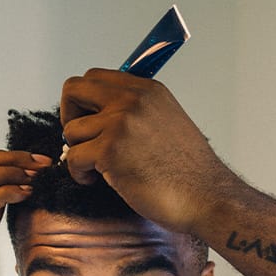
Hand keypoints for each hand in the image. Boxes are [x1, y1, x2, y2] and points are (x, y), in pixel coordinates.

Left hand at [61, 69, 232, 233]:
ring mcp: (120, 123)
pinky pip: (74, 158)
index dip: (84, 101)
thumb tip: (102, 118)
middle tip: (81, 140)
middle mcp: (132, 100)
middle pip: (73, 90)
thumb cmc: (190, 173)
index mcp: (147, 91)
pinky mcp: (111, 151)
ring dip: (78, 153)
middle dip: (69, 116)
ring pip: (72, 131)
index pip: (95, 78)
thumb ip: (138, 113)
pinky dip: (79, 173)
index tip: (89, 122)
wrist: (207, 197)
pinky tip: (95, 181)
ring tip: (97, 170)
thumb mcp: (169, 124)